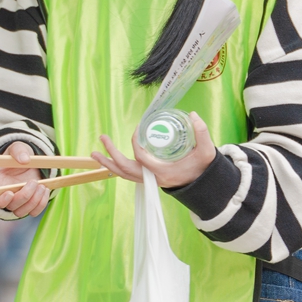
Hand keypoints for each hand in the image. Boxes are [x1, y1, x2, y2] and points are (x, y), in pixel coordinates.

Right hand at [0, 142, 50, 218]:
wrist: (29, 161)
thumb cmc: (18, 155)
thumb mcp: (17, 148)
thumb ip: (18, 151)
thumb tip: (25, 159)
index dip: (1, 200)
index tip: (10, 192)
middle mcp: (5, 196)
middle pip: (11, 206)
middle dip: (24, 195)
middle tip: (34, 181)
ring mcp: (17, 203)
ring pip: (22, 212)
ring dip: (34, 201)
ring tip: (42, 185)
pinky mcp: (28, 205)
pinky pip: (34, 212)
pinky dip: (41, 203)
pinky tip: (45, 190)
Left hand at [94, 112, 216, 187]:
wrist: (202, 186)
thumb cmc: (202, 169)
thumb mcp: (207, 152)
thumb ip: (203, 133)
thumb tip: (193, 115)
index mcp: (163, 172)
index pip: (142, 158)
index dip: (135, 143)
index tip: (138, 128)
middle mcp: (152, 179)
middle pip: (125, 169)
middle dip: (111, 154)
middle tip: (102, 138)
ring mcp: (148, 181)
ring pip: (123, 175)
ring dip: (108, 164)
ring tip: (94, 153)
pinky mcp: (147, 180)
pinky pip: (127, 175)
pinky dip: (116, 168)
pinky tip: (108, 160)